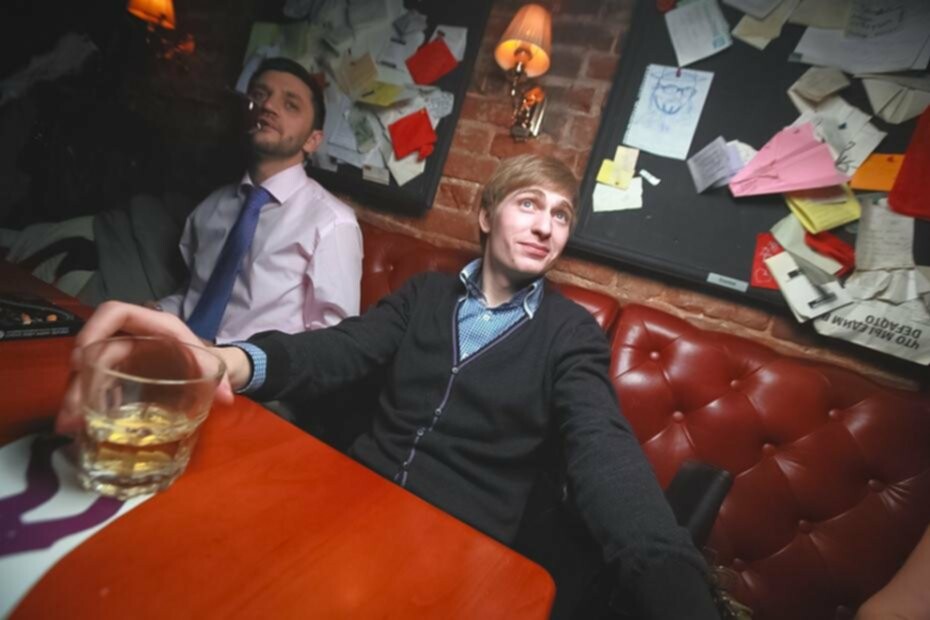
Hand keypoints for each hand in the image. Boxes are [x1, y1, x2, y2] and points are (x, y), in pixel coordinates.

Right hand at [55, 301, 241, 434]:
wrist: (210, 369)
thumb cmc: (206, 358)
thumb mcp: (213, 364)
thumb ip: (221, 378)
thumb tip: (228, 398)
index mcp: (155, 328)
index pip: (115, 313)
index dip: (94, 328)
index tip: (81, 357)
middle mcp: (133, 339)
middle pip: (95, 349)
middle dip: (81, 378)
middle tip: (73, 410)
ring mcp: (124, 358)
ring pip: (91, 370)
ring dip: (79, 396)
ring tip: (71, 425)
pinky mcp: (121, 377)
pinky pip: (99, 386)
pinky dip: (90, 403)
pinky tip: (83, 426)